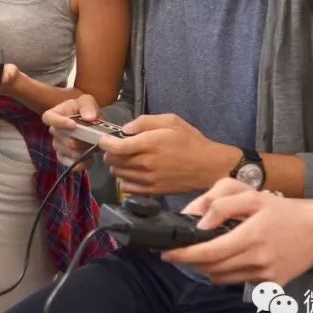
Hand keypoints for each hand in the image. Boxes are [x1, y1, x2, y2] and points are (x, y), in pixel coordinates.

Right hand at [42, 94, 101, 168]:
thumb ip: (88, 106)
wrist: (92, 124)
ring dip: (80, 150)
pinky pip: (68, 163)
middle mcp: (54, 130)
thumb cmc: (85, 110)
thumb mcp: (88, 101)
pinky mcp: (64, 157)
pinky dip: (79, 163)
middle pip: (61, 137)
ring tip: (92, 146)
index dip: (58, 122)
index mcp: (56, 113)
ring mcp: (58, 145)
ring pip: (66, 151)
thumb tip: (89, 117)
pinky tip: (89, 160)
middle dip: (77, 139)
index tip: (73, 125)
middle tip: (92, 137)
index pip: (48, 117)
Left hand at [100, 114, 234, 195]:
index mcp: (150, 144)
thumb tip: (125, 129)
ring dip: (117, 165)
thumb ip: (144, 122)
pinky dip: (124, 179)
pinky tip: (133, 171)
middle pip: (113, 161)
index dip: (105, 142)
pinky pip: (126, 187)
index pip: (116, 147)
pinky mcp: (152, 191)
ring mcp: (148, 180)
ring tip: (127, 158)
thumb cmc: (190, 141)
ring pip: (117, 173)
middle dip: (110, 152)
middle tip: (118, 146)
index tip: (104, 139)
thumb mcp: (170, 121)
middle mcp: (146, 164)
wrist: (208, 166)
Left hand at [161, 178, 312, 285]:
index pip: (208, 252)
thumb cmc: (283, 211)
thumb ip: (221, 204)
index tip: (166, 253)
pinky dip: (226, 271)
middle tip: (179, 250)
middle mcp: (257, 260)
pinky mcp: (271, 286)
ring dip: (206, 267)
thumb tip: (198, 221)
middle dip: (190, 261)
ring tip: (204, 251)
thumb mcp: (252, 196)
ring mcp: (264, 276)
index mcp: (251, 236)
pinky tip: (229, 257)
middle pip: (210, 268)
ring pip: (221, 278)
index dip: (184, 254)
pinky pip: (237, 281)